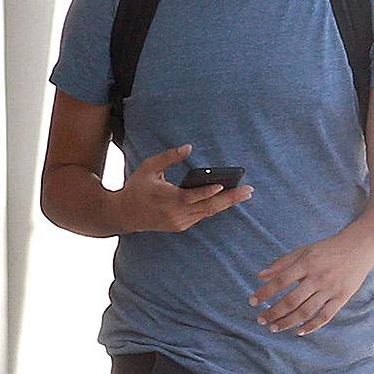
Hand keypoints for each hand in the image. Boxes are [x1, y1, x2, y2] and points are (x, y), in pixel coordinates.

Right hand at [112, 143, 250, 234]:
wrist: (125, 214)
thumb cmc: (137, 187)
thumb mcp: (148, 168)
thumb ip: (169, 157)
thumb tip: (188, 147)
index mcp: (165, 198)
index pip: (190, 197)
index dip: (206, 193)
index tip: (221, 186)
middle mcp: (175, 213)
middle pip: (207, 207)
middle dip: (230, 198)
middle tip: (248, 190)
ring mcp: (179, 222)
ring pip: (208, 212)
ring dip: (227, 203)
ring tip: (244, 193)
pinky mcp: (182, 226)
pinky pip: (202, 215)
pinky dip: (215, 206)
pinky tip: (228, 198)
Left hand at [251, 229, 373, 334]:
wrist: (359, 246)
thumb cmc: (327, 249)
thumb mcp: (303, 250)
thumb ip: (282, 264)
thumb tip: (260, 276)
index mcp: (307, 263)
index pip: (280, 281)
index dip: (265, 293)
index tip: (252, 302)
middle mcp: (318, 277)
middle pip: (291, 300)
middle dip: (273, 312)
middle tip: (261, 320)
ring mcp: (331, 289)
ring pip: (306, 311)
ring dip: (288, 322)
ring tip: (274, 327)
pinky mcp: (342, 297)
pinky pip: (325, 316)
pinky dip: (311, 326)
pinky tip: (299, 331)